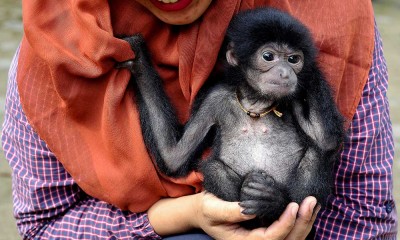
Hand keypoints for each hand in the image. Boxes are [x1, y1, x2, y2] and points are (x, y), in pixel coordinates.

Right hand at [194, 192, 319, 239]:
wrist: (204, 212)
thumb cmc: (207, 210)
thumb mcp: (212, 208)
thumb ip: (230, 211)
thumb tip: (251, 210)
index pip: (271, 238)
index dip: (285, 224)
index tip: (293, 205)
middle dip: (301, 223)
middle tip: (311, 201)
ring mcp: (262, 238)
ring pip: (291, 238)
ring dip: (305, 222)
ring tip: (314, 203)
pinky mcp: (266, 231)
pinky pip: (288, 231)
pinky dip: (300, 221)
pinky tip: (307, 207)